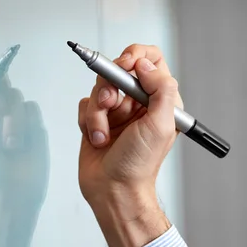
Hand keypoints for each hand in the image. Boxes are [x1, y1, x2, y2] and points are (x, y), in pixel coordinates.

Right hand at [77, 44, 181, 246]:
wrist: (113, 190)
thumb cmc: (139, 165)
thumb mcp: (160, 125)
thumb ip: (161, 89)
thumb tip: (145, 65)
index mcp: (160, 100)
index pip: (151, 60)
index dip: (136, 56)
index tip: (125, 65)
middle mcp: (139, 102)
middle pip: (119, 70)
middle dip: (110, 86)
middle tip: (110, 102)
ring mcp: (117, 111)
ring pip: (99, 88)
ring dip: (98, 111)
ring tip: (103, 133)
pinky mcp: (97, 120)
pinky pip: (85, 105)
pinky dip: (88, 122)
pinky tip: (98, 140)